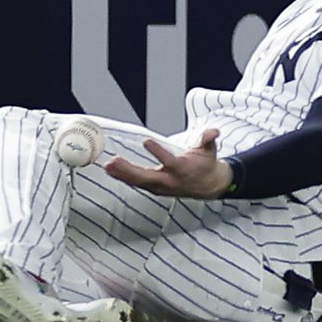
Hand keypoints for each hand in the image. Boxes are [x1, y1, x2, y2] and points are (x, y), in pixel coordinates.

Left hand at [104, 128, 231, 198]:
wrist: (209, 186)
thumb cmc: (205, 164)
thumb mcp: (210, 150)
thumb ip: (209, 140)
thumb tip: (213, 132)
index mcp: (183, 169)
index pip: (169, 161)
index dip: (158, 152)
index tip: (147, 141)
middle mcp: (170, 181)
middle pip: (146, 177)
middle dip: (129, 170)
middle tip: (113, 161)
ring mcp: (161, 187)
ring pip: (139, 182)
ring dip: (122, 174)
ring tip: (107, 166)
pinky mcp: (155, 189)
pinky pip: (137, 184)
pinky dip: (124, 178)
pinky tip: (112, 171)